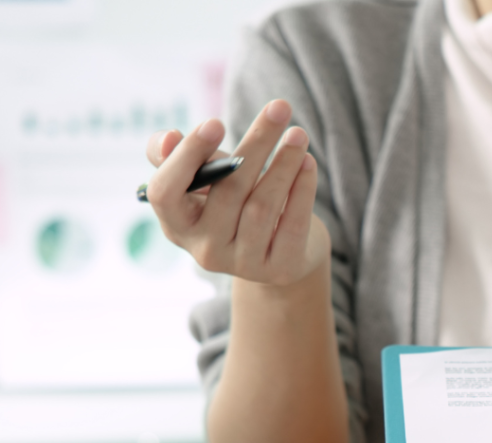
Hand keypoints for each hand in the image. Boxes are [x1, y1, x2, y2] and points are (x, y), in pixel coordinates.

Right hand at [144, 99, 328, 286]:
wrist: (281, 250)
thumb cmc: (236, 202)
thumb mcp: (206, 178)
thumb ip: (181, 155)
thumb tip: (167, 139)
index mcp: (177, 224)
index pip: (166, 193)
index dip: (187, 158)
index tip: (216, 121)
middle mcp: (204, 249)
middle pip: (228, 191)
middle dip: (257, 144)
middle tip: (279, 108)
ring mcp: (242, 264)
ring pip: (262, 207)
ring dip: (284, 164)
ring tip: (299, 134)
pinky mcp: (279, 270)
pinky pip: (292, 225)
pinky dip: (302, 191)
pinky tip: (309, 163)